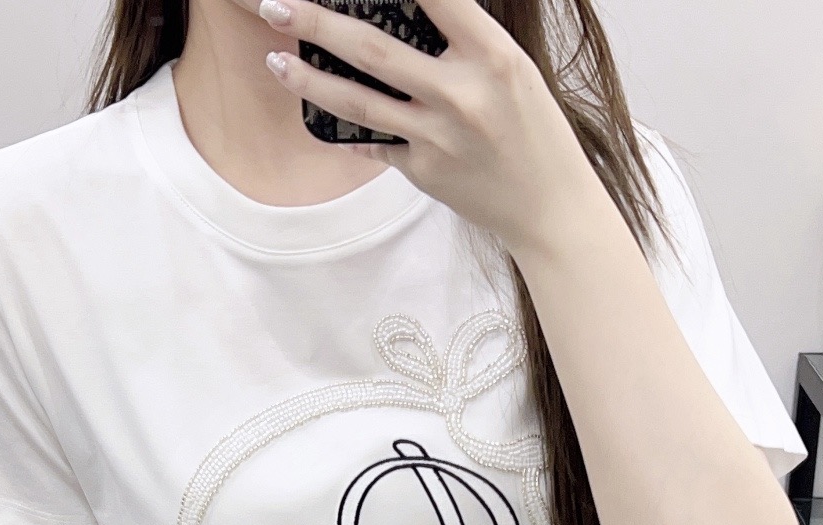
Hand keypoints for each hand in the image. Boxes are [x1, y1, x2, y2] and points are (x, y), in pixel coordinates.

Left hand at [254, 0, 607, 256]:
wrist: (548, 206)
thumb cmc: (533, 129)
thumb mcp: (512, 70)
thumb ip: (464, 41)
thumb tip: (407, 12)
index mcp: (493, 57)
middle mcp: (462, 94)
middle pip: (373, 50)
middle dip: (316, 22)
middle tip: (274, 5)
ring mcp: (438, 137)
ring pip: (358, 102)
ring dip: (309, 79)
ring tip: (275, 59)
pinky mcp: (423, 172)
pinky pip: (374, 143)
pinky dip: (349, 128)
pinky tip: (321, 110)